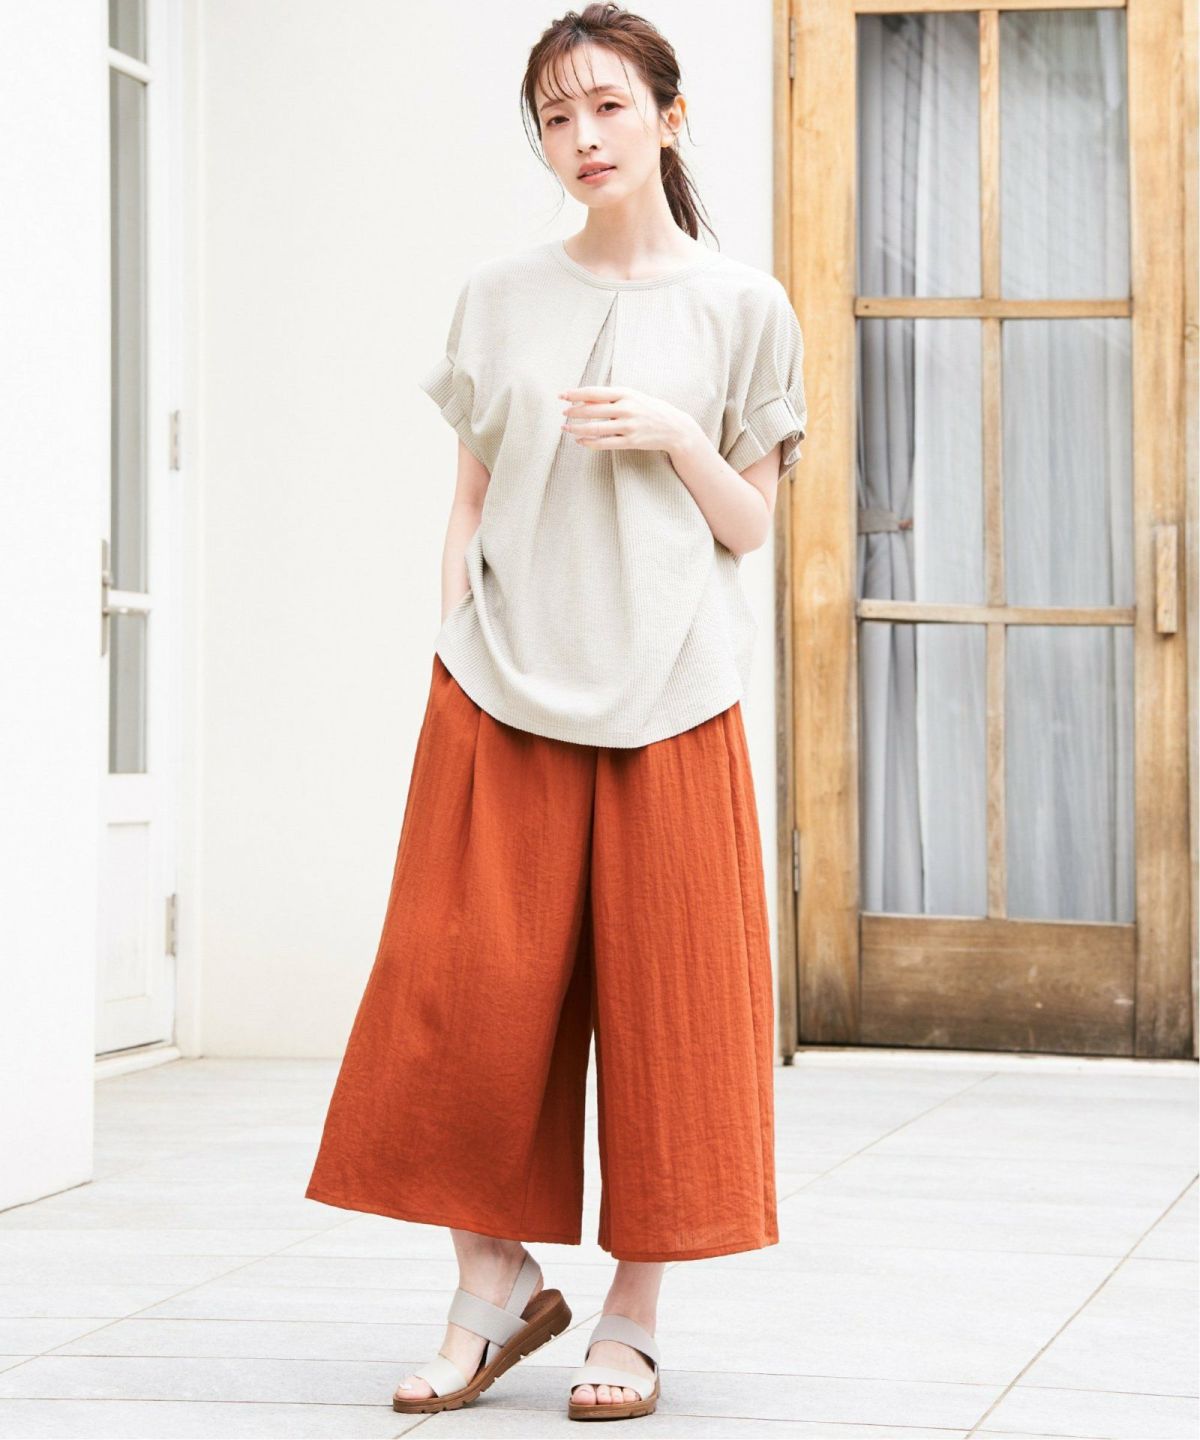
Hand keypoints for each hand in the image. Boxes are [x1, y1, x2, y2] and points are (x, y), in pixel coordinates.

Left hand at [557, 385, 698, 455]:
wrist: (675, 428)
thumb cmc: (650, 410)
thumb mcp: (633, 397)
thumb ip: (612, 398)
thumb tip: (584, 400)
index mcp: (626, 393)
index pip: (594, 392)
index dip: (576, 394)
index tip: (562, 395)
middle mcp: (627, 408)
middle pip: (592, 410)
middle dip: (574, 412)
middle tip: (563, 413)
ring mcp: (629, 426)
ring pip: (596, 428)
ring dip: (577, 429)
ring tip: (566, 428)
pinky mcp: (630, 441)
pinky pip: (605, 443)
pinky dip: (589, 442)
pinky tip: (580, 441)